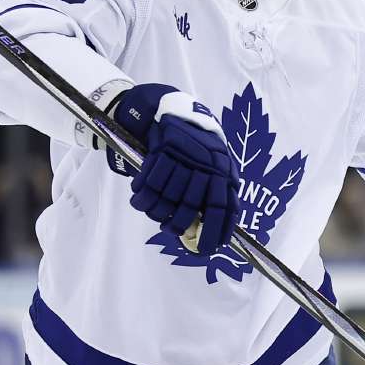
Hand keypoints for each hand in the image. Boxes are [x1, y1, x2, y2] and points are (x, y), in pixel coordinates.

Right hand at [107, 83, 240, 255]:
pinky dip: (142, 193)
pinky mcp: (163, 148)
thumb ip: (219, 193)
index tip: (206, 250)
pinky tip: (140, 196)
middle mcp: (207, 166)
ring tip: (153, 212)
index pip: (223, 208)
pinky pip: (149, 180)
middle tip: (169, 229)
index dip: (214, 232)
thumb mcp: (220, 166)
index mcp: (224, 172)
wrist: (179, 113)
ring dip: (156, 210)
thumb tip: (217, 231)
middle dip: (177, 225)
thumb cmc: (202, 147)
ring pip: (166, 196)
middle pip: (189, 207)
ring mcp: (185, 157)